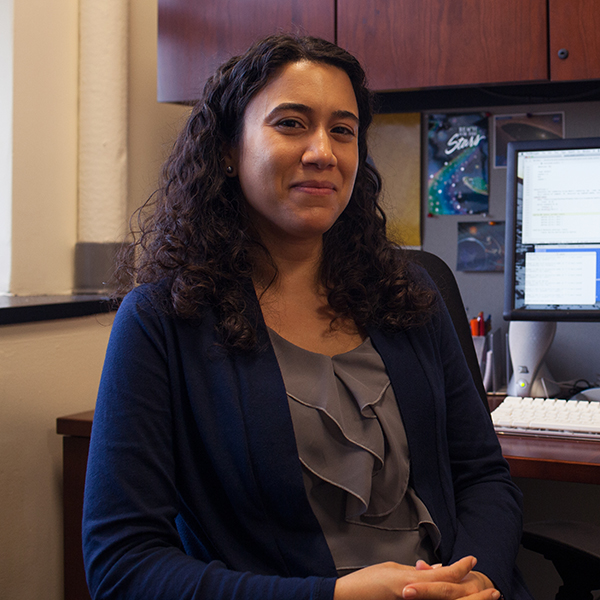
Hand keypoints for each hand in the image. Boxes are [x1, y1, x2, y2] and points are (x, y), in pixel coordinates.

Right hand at [333, 556, 500, 599]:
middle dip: (477, 596)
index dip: (462, 569)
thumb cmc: (369, 583)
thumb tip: (438, 570)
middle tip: (494, 591)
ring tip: (485, 599)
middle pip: (454, 597)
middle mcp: (417, 599)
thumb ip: (419, 573)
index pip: (446, 577)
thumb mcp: (395, 570)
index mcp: (413, 585)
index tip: (472, 561)